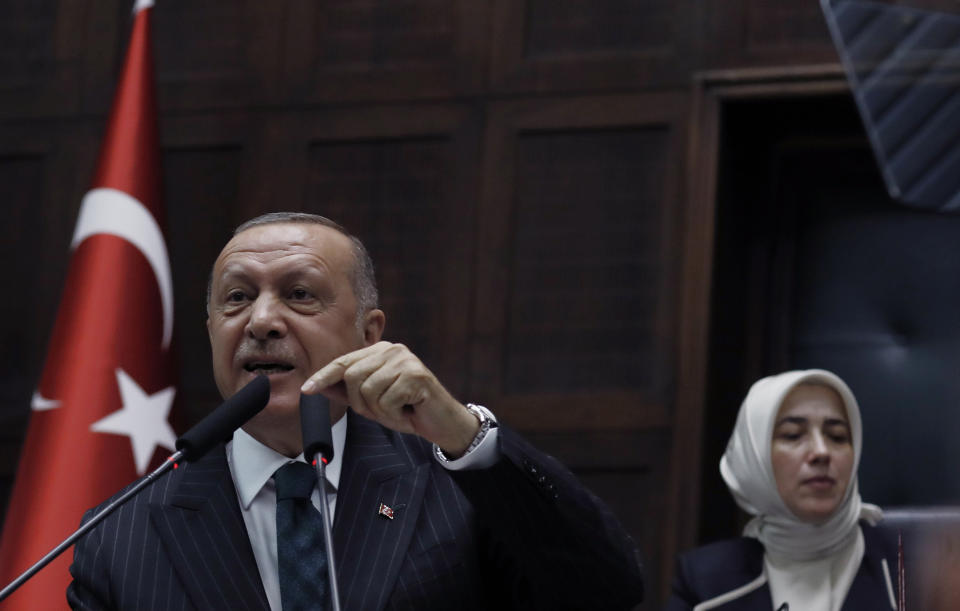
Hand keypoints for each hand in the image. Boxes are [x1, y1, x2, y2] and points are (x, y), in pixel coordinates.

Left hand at [301, 341, 479, 456]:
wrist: (442, 423)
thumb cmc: (408, 409)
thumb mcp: (373, 402)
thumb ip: (349, 392)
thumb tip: (320, 386)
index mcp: (380, 351)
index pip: (344, 362)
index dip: (324, 376)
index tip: (307, 389)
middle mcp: (392, 350)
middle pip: (352, 376)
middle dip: (360, 403)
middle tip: (381, 411)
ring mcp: (405, 360)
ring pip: (367, 391)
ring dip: (379, 411)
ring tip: (397, 411)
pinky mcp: (416, 375)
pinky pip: (386, 401)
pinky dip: (394, 415)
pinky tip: (408, 412)